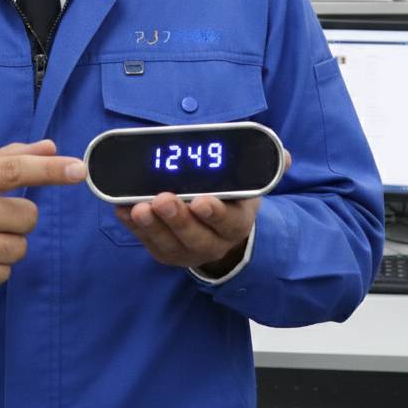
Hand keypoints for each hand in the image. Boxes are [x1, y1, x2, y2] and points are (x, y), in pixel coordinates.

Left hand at [114, 149, 291, 274]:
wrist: (222, 233)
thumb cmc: (231, 199)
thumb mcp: (248, 185)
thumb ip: (261, 168)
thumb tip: (285, 155)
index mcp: (236, 222)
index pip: (228, 221)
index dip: (215, 213)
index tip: (202, 201)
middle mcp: (213, 242)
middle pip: (195, 235)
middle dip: (177, 218)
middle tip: (161, 199)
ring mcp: (187, 250)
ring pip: (168, 243)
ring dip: (151, 226)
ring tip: (137, 208)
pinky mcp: (165, 251)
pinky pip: (147, 242)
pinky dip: (133, 228)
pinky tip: (121, 210)